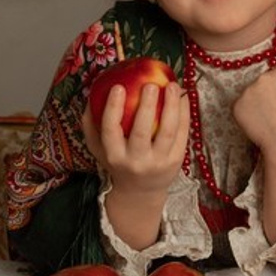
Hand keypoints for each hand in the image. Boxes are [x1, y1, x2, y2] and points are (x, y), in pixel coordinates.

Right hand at [83, 80, 189, 199]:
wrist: (141, 191)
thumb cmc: (119, 161)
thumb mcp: (99, 149)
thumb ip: (91, 124)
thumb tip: (91, 94)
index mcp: (114, 155)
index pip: (111, 130)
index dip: (113, 108)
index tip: (118, 86)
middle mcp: (136, 161)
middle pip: (141, 132)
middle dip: (146, 106)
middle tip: (150, 84)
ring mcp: (159, 162)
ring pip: (168, 131)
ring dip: (172, 106)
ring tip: (172, 85)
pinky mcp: (177, 160)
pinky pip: (183, 133)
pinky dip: (184, 112)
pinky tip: (182, 96)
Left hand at [232, 64, 275, 156]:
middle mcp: (264, 76)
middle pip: (263, 81)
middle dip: (267, 93)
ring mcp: (249, 90)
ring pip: (251, 94)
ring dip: (256, 104)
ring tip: (269, 120)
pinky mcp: (237, 105)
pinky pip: (240, 108)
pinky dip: (246, 116)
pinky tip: (259, 125)